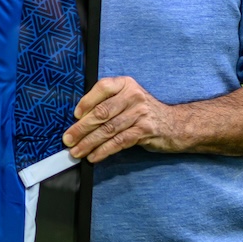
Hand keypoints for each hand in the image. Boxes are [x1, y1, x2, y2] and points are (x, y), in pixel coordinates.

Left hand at [63, 76, 181, 162]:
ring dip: (89, 143)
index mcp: (126, 84)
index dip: (87, 101)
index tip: (75, 115)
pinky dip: (104, 150)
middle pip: (102, 112)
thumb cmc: (143, 112)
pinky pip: (119, 142)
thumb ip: (108, 103)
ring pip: (109, 129)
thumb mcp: (128, 99)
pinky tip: (93, 156)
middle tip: (68, 139)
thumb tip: (79, 119)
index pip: (103, 87)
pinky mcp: (144, 130)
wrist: (174, 124)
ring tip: (76, 152)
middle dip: (82, 128)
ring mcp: (140, 113)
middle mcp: (134, 96)